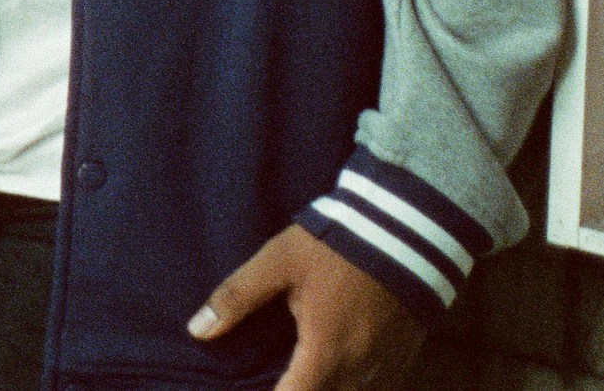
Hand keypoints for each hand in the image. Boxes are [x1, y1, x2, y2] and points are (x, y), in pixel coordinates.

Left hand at [191, 223, 422, 390]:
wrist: (406, 229)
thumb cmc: (336, 245)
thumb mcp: (278, 262)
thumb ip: (237, 297)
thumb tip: (196, 330)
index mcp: (325, 353)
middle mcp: (359, 370)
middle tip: (279, 379)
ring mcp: (386, 367)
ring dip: (327, 388)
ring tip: (302, 374)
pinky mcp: (403, 357)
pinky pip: (376, 388)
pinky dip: (353, 385)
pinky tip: (334, 372)